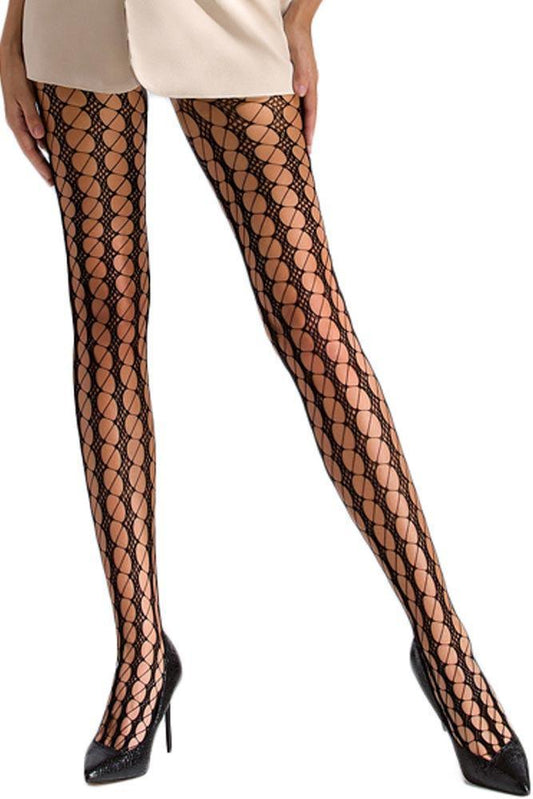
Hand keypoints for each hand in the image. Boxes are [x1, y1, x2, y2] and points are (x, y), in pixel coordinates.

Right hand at [0, 46, 52, 184]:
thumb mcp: (24, 94)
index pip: (30, 150)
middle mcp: (19, 123)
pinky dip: (46, 142)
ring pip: (35, 142)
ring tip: (57, 169)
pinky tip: (54, 147)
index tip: (50, 180)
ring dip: (45, 156)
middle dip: (42, 167)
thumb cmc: (17, 74)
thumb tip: (39, 138)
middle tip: (54, 183)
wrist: (11, 56)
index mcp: (16, 122)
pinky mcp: (29, 112)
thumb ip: (32, 115)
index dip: (40, 165)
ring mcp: (23, 118)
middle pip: (32, 150)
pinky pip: (38, 132)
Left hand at [282, 9, 318, 153]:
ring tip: (296, 142)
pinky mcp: (296, 79)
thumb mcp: (296, 55)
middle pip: (308, 115)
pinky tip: (287, 120)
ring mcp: (303, 83)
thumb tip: (302, 92)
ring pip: (302, 110)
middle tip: (303, 154)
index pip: (311, 113)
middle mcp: (308, 86)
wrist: (294, 22)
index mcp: (310, 84)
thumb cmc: (294, 37)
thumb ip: (300, 74)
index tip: (307, 149)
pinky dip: (294, 114)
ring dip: (300, 126)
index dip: (309, 131)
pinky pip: (296, 102)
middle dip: (306, 134)